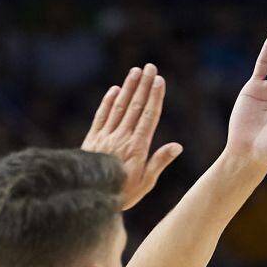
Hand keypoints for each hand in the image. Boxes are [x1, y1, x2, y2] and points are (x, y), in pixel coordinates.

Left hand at [82, 64, 182, 209]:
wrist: (88, 199)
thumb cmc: (122, 193)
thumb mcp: (145, 183)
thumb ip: (159, 162)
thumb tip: (177, 146)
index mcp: (137, 148)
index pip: (148, 116)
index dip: (155, 97)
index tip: (159, 81)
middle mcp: (121, 138)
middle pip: (135, 106)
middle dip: (144, 85)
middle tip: (150, 67)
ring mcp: (105, 136)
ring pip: (119, 107)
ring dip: (128, 88)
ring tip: (135, 71)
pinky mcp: (92, 139)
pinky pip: (101, 116)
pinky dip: (108, 102)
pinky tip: (114, 90)